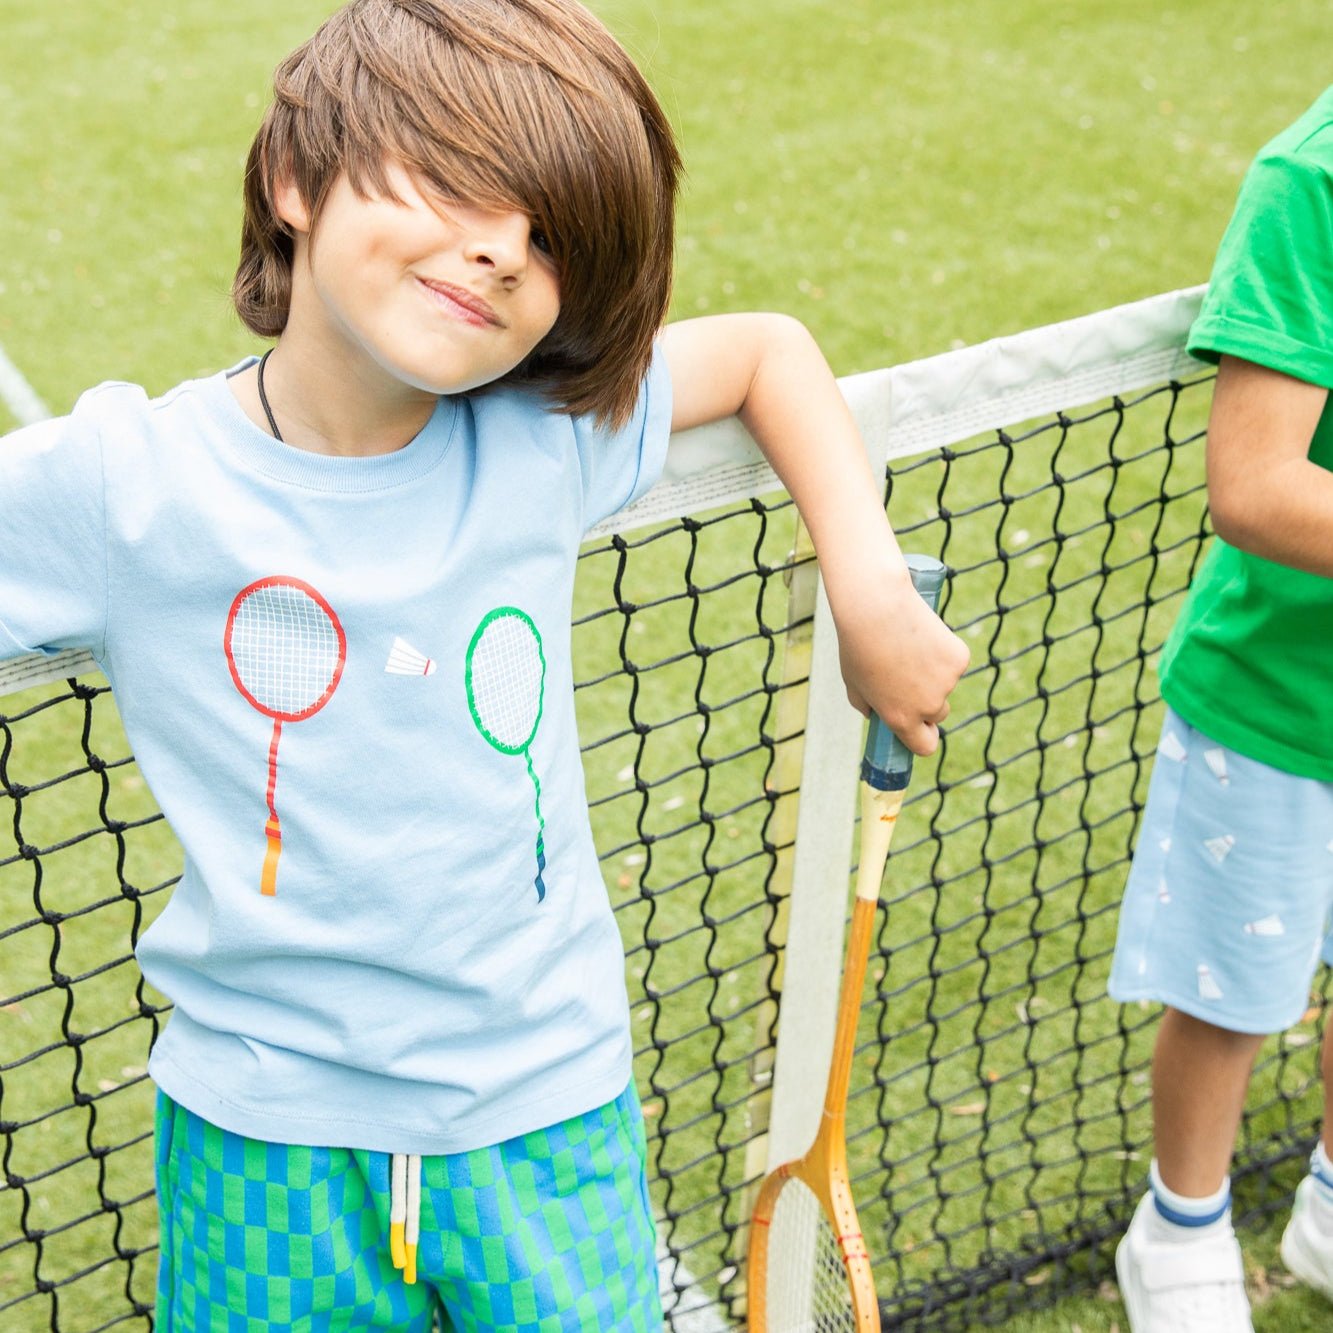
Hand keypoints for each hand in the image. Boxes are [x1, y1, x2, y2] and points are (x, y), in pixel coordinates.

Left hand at [831, 567, 969, 755]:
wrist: (877, 609)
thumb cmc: (858, 644)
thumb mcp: (853, 681)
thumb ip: (865, 704)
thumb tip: (873, 714)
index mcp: (900, 718)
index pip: (925, 746)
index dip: (924, 738)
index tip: (921, 728)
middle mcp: (927, 706)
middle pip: (938, 713)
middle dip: (929, 700)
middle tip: (910, 673)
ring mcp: (947, 684)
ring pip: (947, 683)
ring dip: (935, 671)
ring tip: (910, 646)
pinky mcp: (959, 659)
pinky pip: (954, 660)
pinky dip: (944, 650)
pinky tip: (924, 634)